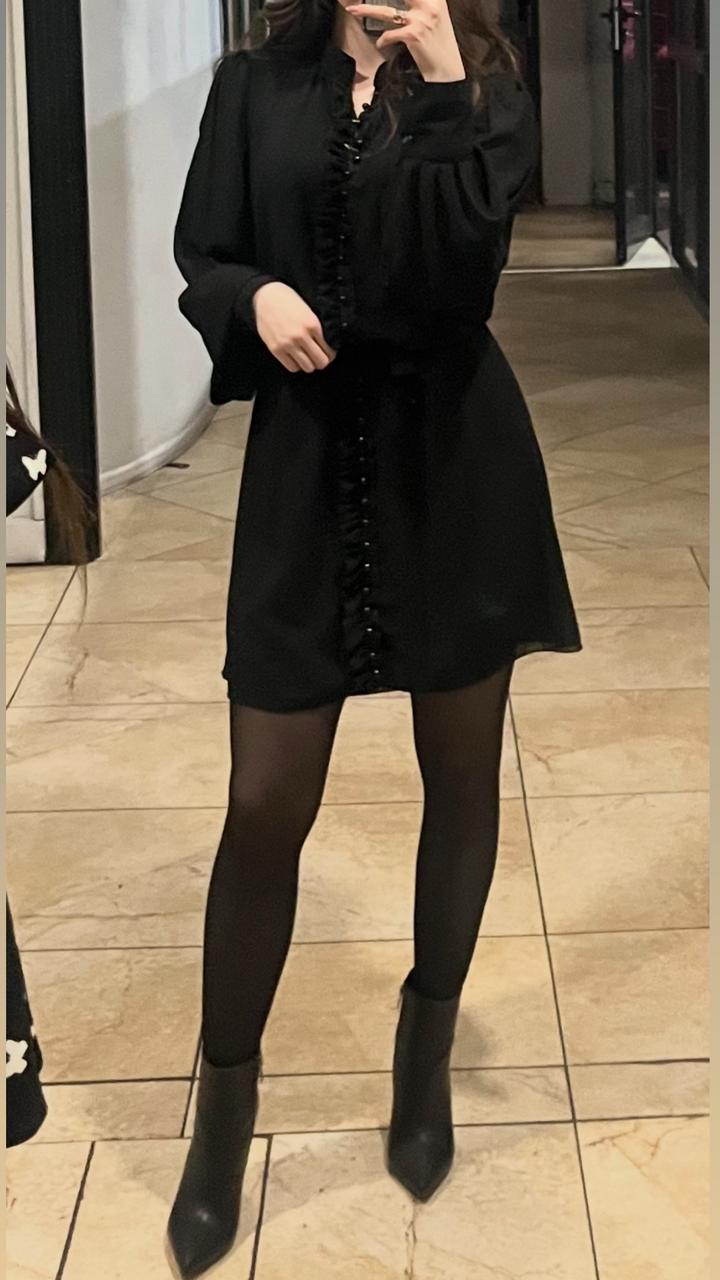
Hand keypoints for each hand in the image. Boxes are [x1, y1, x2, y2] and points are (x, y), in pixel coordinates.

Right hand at [253, 282, 335, 372]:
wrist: (267, 297)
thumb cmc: (290, 303)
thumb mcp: (309, 312)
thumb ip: (317, 330)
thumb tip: (327, 349)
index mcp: (312, 324)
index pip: (329, 351)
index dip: (330, 354)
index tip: (328, 354)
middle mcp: (301, 335)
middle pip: (321, 362)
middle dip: (322, 361)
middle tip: (318, 358)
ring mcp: (288, 343)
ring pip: (307, 367)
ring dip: (309, 364)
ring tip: (306, 357)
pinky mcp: (276, 349)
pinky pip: (292, 367)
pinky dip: (296, 365)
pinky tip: (295, 357)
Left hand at [345, 0, 465, 83]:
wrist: (447, 68)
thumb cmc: (440, 44)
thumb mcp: (436, 17)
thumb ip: (422, 5)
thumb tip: (406, 2)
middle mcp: (429, 5)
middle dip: (374, 0)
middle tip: (357, 1)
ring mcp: (420, 20)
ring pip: (386, 11)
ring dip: (366, 11)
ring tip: (352, 10)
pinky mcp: (413, 35)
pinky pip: (389, 35)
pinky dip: (383, 41)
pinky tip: (381, 44)